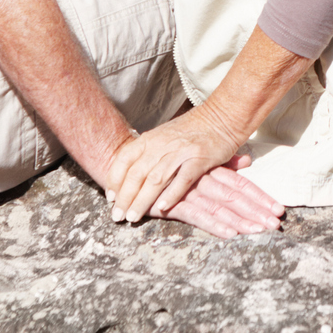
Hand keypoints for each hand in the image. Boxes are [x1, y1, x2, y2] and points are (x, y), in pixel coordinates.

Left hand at [105, 105, 271, 227]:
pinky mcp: (200, 159)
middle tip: (118, 215)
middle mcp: (162, 144)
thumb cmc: (193, 129)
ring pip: (155, 179)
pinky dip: (171, 194)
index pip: (124, 159)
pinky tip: (162, 208)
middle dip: (125, 197)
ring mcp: (181, 152)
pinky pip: (182, 180)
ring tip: (133, 217)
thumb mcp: (164, 135)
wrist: (223, 116)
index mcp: (151, 138)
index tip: (110, 197)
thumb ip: (148, 152)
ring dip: (142, 200)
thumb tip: (129, 174)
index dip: (114, 179)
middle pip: (137, 174)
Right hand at [160, 155, 286, 237]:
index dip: (260, 198)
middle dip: (256, 211)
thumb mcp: (198, 163)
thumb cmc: (167, 165)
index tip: (279, 210)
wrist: (129, 163)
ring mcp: (188, 191)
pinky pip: (198, 215)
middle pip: (235, 196)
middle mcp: (203, 179)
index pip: (241, 185)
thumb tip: (246, 160)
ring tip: (259, 231)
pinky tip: (230, 233)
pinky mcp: (172, 203)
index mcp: (210, 170)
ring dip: (241, 220)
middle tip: (275, 224)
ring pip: (220, 206)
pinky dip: (215, 225)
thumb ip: (224, 163)